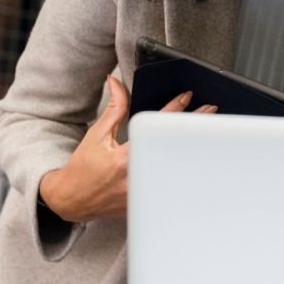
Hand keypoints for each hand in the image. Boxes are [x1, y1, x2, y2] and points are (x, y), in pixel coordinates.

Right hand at [38, 76, 215, 222]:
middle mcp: (136, 176)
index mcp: (124, 158)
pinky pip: (167, 183)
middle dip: (192, 126)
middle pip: (171, 147)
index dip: (173, 109)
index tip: (187, 96)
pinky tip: (194, 157)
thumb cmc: (82, 168)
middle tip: (210, 111)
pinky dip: (180, 168)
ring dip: (190, 148)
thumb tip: (116, 83)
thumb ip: (114, 109)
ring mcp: (143, 191)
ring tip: (209, 132)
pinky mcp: (146, 201)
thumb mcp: (96, 134)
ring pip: (174, 167)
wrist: (72, 200)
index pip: (154, 127)